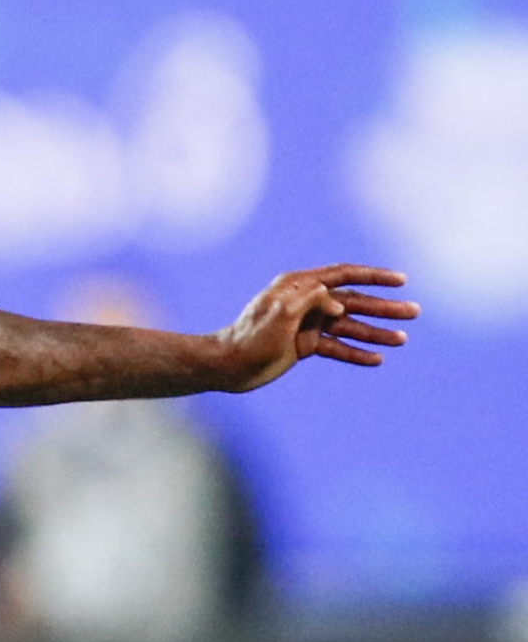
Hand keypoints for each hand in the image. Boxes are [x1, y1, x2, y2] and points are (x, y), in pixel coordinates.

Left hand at [213, 264, 414, 391]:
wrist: (227, 367)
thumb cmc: (249, 338)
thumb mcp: (279, 314)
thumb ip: (310, 300)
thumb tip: (338, 301)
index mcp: (298, 286)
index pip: (343, 275)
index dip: (374, 276)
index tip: (402, 280)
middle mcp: (305, 301)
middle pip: (353, 301)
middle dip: (384, 307)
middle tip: (414, 312)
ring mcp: (307, 323)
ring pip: (349, 325)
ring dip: (375, 332)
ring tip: (402, 339)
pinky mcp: (304, 344)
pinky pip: (337, 346)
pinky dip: (355, 352)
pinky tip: (377, 359)